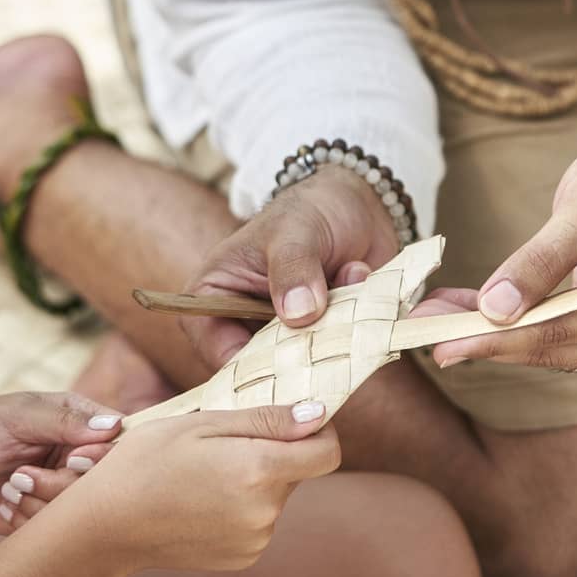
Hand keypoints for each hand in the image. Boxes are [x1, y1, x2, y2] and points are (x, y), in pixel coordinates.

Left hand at [0, 392, 122, 534]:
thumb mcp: (18, 416)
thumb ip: (64, 421)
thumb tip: (115, 427)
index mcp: (76, 422)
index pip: (117, 437)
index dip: (103, 454)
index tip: (73, 458)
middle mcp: (75, 456)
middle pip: (101, 479)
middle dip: (63, 481)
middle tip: (23, 473)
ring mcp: (61, 488)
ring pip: (80, 507)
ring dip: (40, 498)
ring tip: (10, 484)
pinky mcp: (43, 518)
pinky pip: (56, 529)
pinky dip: (29, 517)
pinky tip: (6, 503)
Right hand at [60, 402, 340, 572]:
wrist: (107, 525)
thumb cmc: (148, 461)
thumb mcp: (203, 422)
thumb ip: (267, 420)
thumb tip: (320, 413)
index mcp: (259, 472)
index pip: (327, 452)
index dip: (317, 429)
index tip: (291, 417)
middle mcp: (266, 513)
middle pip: (297, 470)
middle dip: (272, 450)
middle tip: (220, 443)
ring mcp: (256, 541)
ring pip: (276, 494)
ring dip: (255, 478)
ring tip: (203, 473)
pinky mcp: (243, 559)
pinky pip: (259, 519)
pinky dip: (242, 504)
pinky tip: (202, 499)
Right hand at [183, 165, 396, 369]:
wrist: (355, 205)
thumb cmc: (308, 210)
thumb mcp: (294, 230)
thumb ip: (293, 267)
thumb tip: (298, 314)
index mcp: (214, 297)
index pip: (218, 350)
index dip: (249, 371)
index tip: (291, 371)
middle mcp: (245, 324)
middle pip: (263, 371)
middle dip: (302, 358)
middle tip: (332, 330)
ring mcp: (287, 337)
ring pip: (306, 368)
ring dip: (337, 336)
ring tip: (348, 278)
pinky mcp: (324, 341)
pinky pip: (341, 358)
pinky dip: (361, 331)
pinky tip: (362, 276)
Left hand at [426, 127, 576, 371]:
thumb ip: (540, 260)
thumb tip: (494, 310)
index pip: (558, 332)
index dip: (493, 340)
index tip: (440, 343)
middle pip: (558, 349)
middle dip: (487, 341)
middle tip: (426, 332)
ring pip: (562, 348)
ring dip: (501, 336)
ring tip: (443, 317)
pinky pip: (574, 335)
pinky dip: (527, 325)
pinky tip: (478, 312)